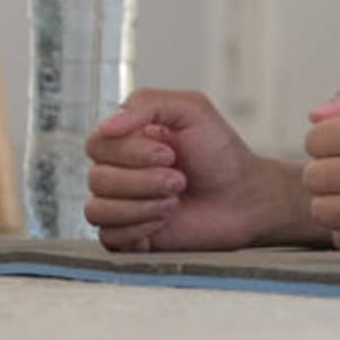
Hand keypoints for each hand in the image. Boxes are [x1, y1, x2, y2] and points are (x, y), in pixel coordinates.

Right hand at [84, 87, 270, 253]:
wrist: (243, 199)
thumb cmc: (220, 153)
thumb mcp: (192, 110)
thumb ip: (147, 103)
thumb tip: (106, 125)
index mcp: (129, 137)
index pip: (97, 143)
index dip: (130, 152)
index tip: (169, 153)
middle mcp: (120, 170)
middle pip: (96, 178)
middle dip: (143, 181)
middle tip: (179, 179)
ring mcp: (122, 203)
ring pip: (97, 209)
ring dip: (142, 205)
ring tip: (174, 200)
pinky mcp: (128, 235)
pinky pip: (108, 236)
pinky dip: (139, 228)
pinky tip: (165, 220)